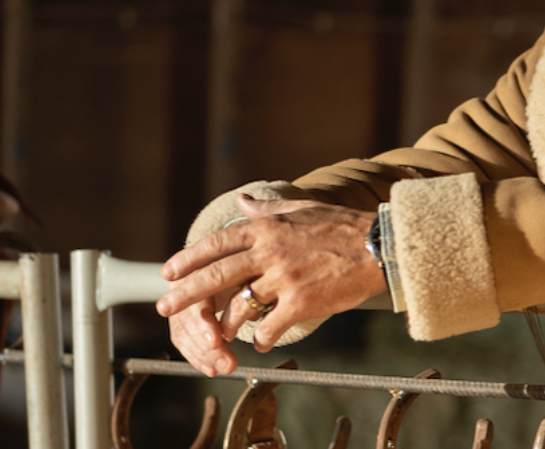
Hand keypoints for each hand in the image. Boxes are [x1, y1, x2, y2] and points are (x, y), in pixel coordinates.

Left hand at [156, 196, 386, 364]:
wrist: (380, 248)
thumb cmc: (344, 227)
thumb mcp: (303, 208)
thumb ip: (268, 207)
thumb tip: (242, 200)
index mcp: (268, 228)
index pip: (218, 244)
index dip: (190, 258)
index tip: (170, 272)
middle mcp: (271, 252)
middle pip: (217, 275)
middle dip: (186, 293)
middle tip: (164, 306)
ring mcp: (285, 278)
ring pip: (240, 306)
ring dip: (226, 324)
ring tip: (219, 334)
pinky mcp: (301, 303)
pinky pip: (269, 327)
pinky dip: (261, 338)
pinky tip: (260, 343)